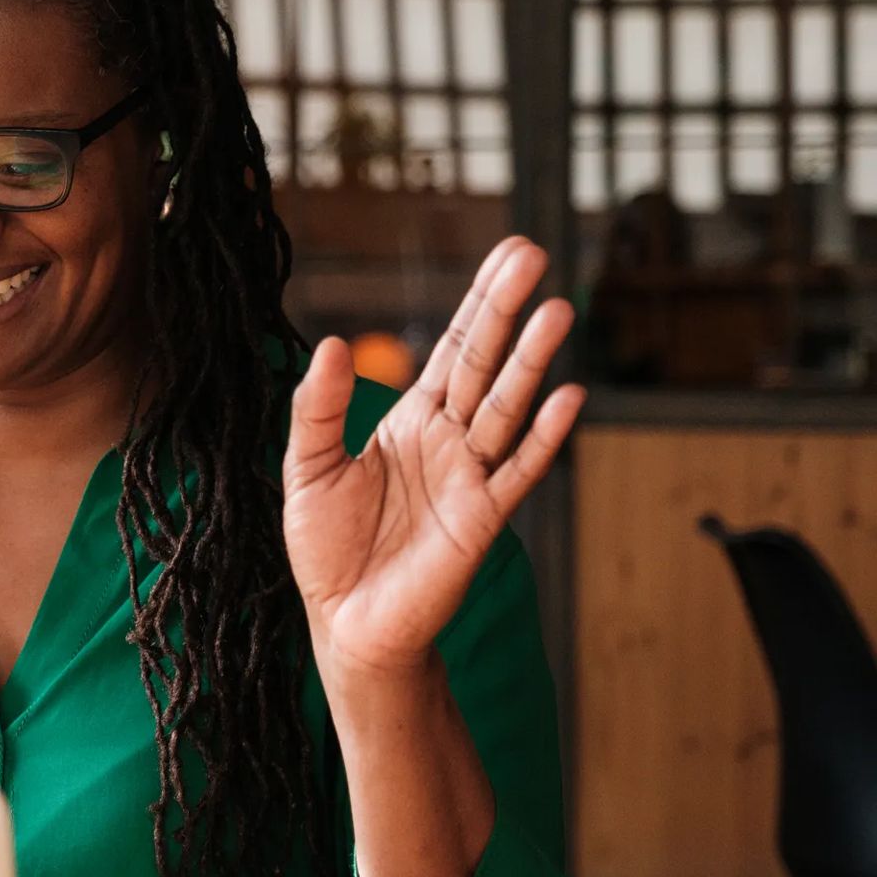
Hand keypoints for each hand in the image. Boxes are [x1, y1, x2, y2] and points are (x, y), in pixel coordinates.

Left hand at [281, 236, 584, 677]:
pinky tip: (569, 398)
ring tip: (558, 311)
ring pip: (506, 406)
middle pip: (485, 362)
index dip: (480, 302)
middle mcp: (448, 440)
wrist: (346, 623)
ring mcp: (470, 477)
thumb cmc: (327, 550)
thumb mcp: (307, 467)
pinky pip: (518, 470)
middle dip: (508, 310)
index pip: (453, 349)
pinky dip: (544, 436)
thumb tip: (333, 345)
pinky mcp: (481, 518)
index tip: (510, 253)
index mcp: (410, 422)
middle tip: (535, 254)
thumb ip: (318, 408)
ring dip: (532, 361)